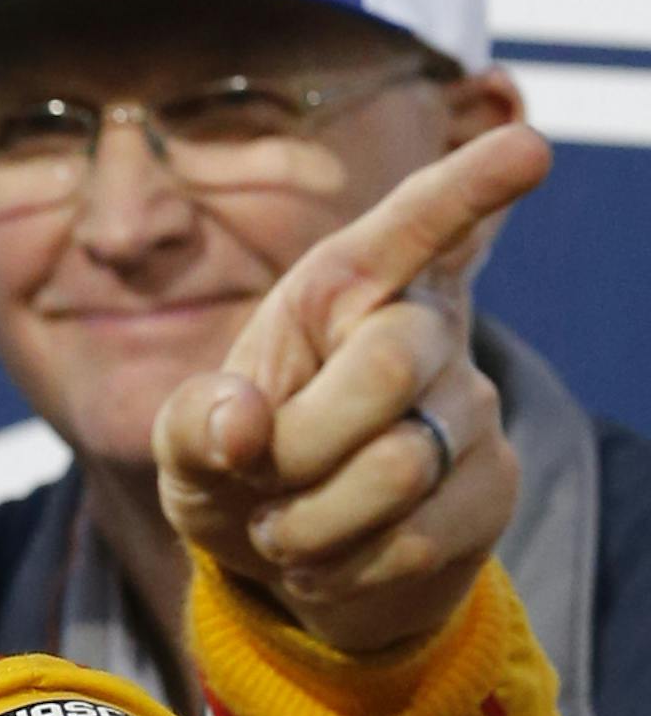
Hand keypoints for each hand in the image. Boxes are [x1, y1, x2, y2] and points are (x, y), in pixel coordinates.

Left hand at [154, 122, 552, 652]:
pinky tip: (325, 559)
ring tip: (283, 528)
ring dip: (312, 522)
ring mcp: (468, 406)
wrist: (289, 563)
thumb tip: (243, 424)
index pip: (410, 223)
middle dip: (300, 444)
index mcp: (338, 291)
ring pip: (401, 465)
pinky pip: (417, 536)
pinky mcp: (491, 485)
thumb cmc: (237, 473)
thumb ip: (193, 422)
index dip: (467, 186)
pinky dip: (344, 567)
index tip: (530, 147)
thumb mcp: (185, 446)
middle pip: (389, 364)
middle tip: (258, 480)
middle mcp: (419, 331)